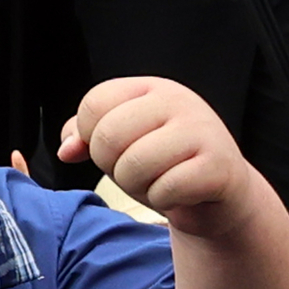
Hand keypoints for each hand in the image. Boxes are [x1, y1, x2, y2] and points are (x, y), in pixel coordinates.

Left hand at [53, 77, 257, 232]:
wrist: (222, 191)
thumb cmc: (167, 164)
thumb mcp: (123, 143)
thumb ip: (87, 136)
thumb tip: (67, 150)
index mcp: (152, 89)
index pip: (94, 104)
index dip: (90, 137)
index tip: (116, 149)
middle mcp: (178, 101)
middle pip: (108, 137)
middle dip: (113, 167)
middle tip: (139, 171)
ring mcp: (202, 130)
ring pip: (133, 166)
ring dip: (138, 187)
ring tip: (159, 181)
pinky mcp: (219, 165)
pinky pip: (165, 189)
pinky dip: (164, 200)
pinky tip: (180, 193)